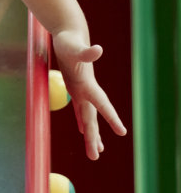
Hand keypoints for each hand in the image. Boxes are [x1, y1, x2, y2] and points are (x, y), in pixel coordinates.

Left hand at [52, 30, 126, 159]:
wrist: (70, 34)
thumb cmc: (70, 40)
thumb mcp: (74, 46)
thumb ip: (86, 51)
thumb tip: (97, 49)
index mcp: (87, 84)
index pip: (102, 104)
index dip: (111, 118)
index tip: (122, 132)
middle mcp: (87, 90)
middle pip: (91, 118)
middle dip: (94, 138)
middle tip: (95, 157)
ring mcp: (81, 90)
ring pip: (87, 118)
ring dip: (91, 134)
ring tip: (96, 152)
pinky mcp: (74, 88)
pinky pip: (80, 110)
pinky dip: (82, 121)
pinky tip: (84, 130)